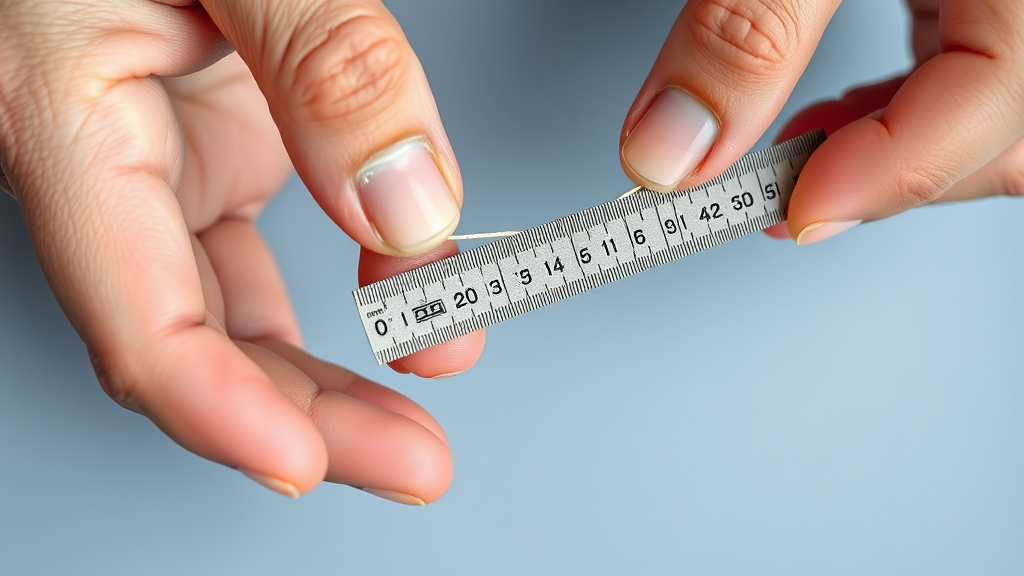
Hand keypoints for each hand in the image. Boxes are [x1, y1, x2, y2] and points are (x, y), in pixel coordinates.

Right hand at [0, 0, 482, 501]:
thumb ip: (323, 61)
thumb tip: (409, 202)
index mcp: (69, 118)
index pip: (138, 322)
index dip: (225, 412)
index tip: (313, 461)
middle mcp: (107, 160)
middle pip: (194, 342)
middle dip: (304, 420)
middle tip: (412, 465)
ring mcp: (158, 156)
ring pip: (225, 314)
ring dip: (318, 378)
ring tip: (414, 418)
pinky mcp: (208, 139)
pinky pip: (250, 258)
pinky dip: (324, 301)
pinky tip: (394, 313)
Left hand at [618, 0, 1023, 243]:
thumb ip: (748, 27)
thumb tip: (672, 149)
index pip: (1001, 94)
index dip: (894, 170)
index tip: (788, 212)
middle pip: (1004, 134)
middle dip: (892, 182)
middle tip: (775, 205)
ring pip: (991, 121)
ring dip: (892, 161)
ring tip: (792, 175)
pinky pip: (964, 80)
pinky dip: (895, 117)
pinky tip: (830, 127)